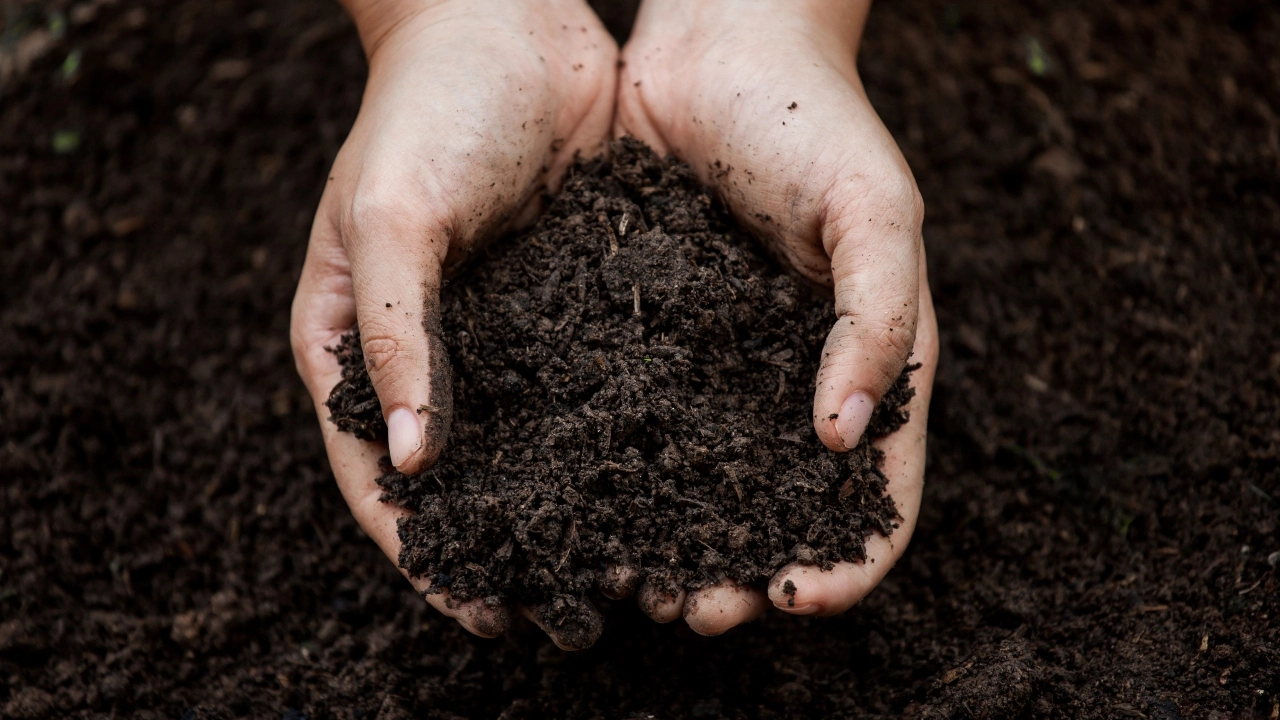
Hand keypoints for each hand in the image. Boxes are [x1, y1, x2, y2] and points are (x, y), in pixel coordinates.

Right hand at [290, 0, 616, 646]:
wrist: (508, 21)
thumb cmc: (426, 108)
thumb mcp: (392, 217)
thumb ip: (396, 336)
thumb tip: (415, 462)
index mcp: (354, 343)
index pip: (377, 475)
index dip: (424, 551)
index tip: (479, 612)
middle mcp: (428, 352)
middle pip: (459, 477)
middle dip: (506, 547)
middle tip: (564, 615)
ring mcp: (500, 334)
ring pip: (532, 444)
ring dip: (571, 506)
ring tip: (625, 569)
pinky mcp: (567, 306)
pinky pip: (589, 387)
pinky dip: (617, 439)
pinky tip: (665, 480)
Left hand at [616, 0, 938, 633]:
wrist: (721, 42)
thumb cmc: (817, 120)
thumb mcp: (877, 213)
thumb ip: (878, 323)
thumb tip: (843, 441)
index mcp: (869, 364)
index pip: (877, 493)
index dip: (848, 559)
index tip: (797, 596)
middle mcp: (793, 379)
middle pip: (781, 507)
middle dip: (746, 571)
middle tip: (697, 611)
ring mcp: (720, 363)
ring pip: (702, 478)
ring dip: (676, 540)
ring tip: (632, 579)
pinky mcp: (651, 335)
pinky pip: (638, 417)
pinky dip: (619, 470)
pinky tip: (580, 500)